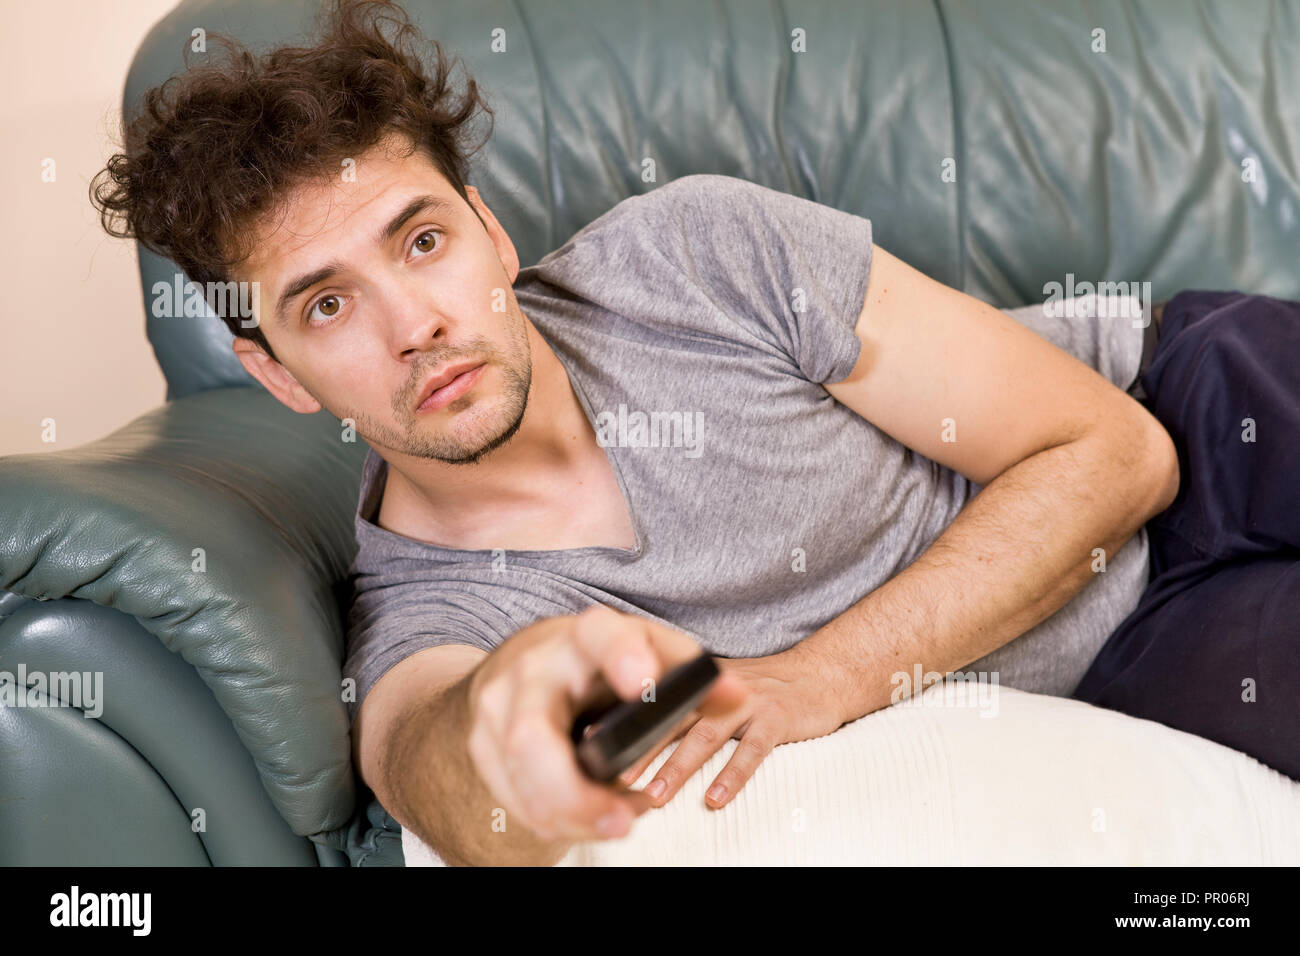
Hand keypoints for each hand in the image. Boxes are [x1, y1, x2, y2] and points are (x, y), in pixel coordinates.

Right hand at [464, 605, 749, 845]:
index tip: (643, 683)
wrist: (522, 664)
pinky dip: (555, 817)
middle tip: (624, 820)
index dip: (622, 656)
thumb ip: (689, 671)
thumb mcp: (643, 652)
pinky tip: (587, 817)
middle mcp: (531, 668)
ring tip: (617, 821)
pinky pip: (514, 796)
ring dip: (572, 813)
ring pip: (521, 775)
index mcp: (582, 637)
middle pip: (532, 736)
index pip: (599, 636)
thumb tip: (736, 696)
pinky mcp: (482, 745)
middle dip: (574, 792)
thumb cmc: (597, 660)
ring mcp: (497, 708)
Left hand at [618, 644, 848, 810]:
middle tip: (612, 776)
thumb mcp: (719, 690)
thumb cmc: (764, 689)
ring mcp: (748, 702)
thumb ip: (684, 708)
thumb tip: (635, 738)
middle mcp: (717, 689)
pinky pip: (752, 750)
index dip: (622, 718)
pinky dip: (732, 775)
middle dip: (641, 747)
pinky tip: (715, 798)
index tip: (591, 739)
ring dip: (678, 767)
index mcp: (699, 682)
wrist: (821, 674)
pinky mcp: (777, 718)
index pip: (655, 700)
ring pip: (705, 735)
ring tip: (655, 795)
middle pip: (672, 718)